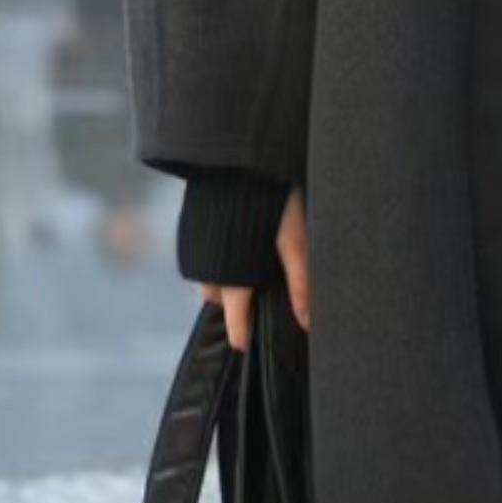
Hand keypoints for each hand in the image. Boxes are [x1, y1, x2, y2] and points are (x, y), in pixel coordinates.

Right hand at [201, 185, 310, 351]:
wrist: (236, 155)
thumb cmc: (271, 197)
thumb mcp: (296, 239)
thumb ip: (301, 281)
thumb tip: (308, 323)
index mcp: (231, 275)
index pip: (233, 317)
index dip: (241, 333)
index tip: (244, 346)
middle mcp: (206, 265)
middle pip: (217, 298)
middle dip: (234, 304)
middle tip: (254, 307)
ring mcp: (196, 244)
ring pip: (208, 275)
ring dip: (225, 278)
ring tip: (250, 274)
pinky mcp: (193, 225)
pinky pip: (203, 253)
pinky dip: (218, 257)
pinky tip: (239, 245)